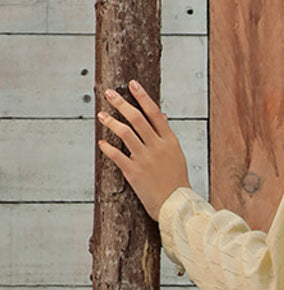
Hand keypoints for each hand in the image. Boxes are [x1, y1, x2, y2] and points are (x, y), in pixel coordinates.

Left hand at [97, 79, 190, 220]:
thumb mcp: (176, 155)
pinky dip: (107, 148)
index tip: (132, 84)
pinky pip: (117, 156)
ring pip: (125, 133)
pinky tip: (101, 142)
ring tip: (101, 115)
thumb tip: (161, 115)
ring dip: (111, 121)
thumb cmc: (176, 180)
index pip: (154, 113)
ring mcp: (145, 159)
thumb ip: (166, 134)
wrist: (176, 205)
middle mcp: (157, 147)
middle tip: (109, 94)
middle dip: (121, 103)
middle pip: (137, 118)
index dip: (142, 97)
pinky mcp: (134, 172)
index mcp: (169, 141)